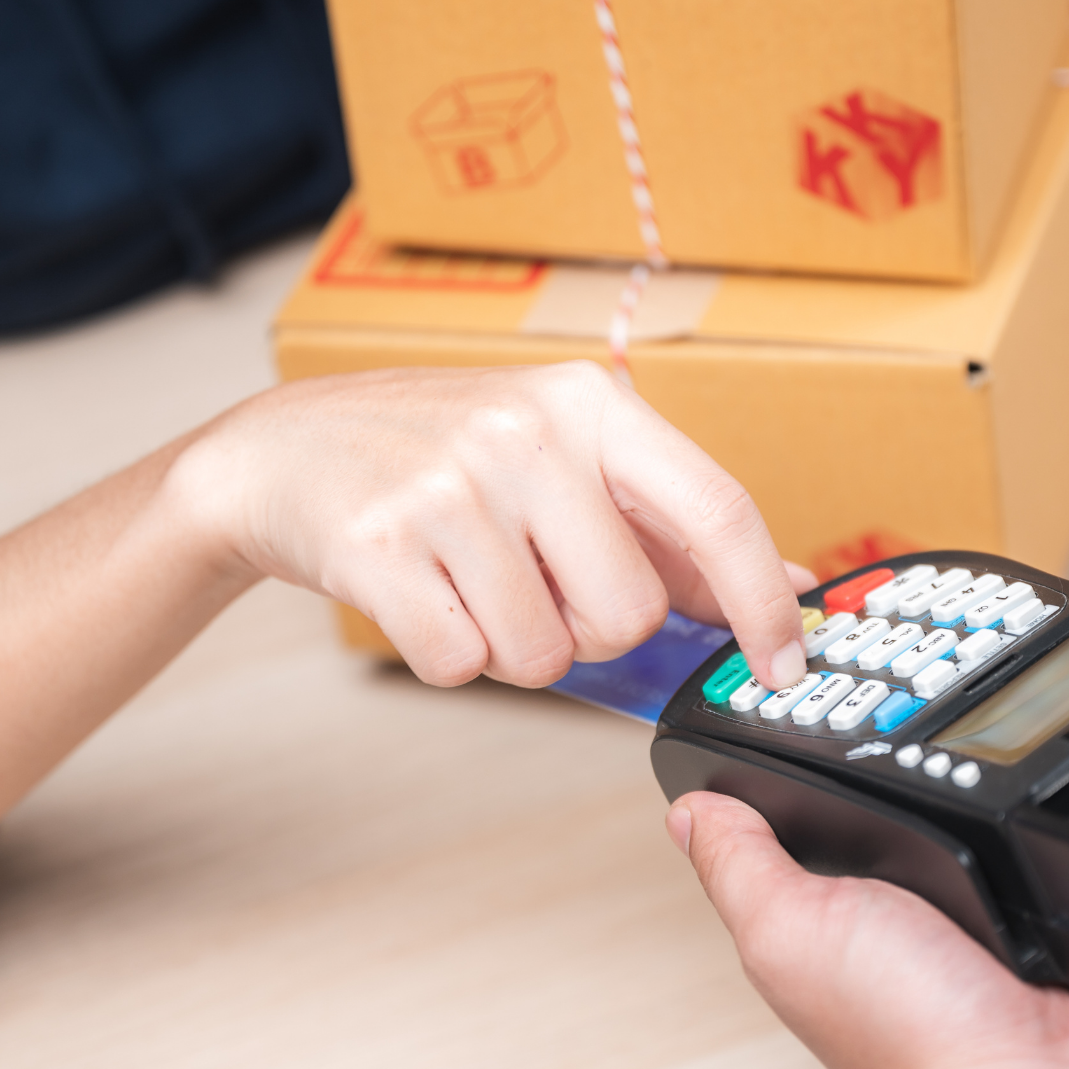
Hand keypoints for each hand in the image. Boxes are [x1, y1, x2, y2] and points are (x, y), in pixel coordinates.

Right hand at [176, 362, 811, 689]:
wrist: (280, 450)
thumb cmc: (437, 458)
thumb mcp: (560, 456)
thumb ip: (666, 527)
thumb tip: (788, 588)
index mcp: (591, 403)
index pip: (717, 509)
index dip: (763, 601)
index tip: (785, 665)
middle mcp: (528, 432)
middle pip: (628, 615)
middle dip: (588, 630)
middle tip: (532, 584)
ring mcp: (451, 486)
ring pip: (543, 655)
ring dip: (510, 647)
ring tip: (466, 582)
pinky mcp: (381, 546)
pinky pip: (462, 664)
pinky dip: (448, 655)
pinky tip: (420, 595)